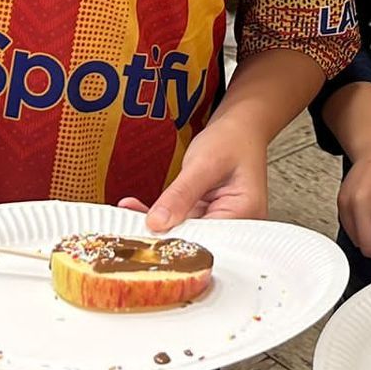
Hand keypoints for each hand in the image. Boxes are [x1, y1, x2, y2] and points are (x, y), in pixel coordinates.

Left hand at [128, 115, 269, 230]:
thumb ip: (182, 194)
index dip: (175, 241)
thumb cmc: (231, 140)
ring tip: (125, 217)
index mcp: (245, 212)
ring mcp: (220, 221)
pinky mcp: (206, 216)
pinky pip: (181, 222)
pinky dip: (160, 215)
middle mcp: (236, 223)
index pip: (208, 239)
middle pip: (195, 240)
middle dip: (160, 234)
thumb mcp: (204, 163)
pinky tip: (134, 208)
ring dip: (155, 225)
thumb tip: (157, 223)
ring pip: (183, 232)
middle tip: (127, 226)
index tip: (144, 234)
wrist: (238, 128)